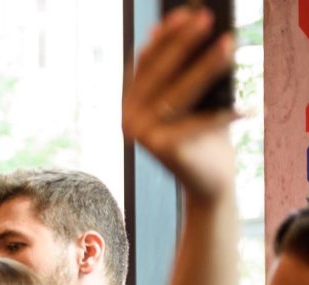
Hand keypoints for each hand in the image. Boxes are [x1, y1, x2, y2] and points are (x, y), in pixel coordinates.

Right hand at [122, 5, 236, 200]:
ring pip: (177, 94)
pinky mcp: (160, 149)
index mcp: (131, 101)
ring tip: (229, 45)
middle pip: (159, 73)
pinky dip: (222, 116)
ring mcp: (141, 134)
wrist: (208, 179)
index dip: (165, 36)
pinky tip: (244, 107)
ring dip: (206, 67)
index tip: (186, 13)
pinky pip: (195, 124)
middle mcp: (129, 116)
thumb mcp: (196, 97)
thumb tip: (192, 28)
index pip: (145, 61)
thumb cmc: (205, 133)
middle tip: (207, 20)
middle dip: (184, 43)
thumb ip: (187, 70)